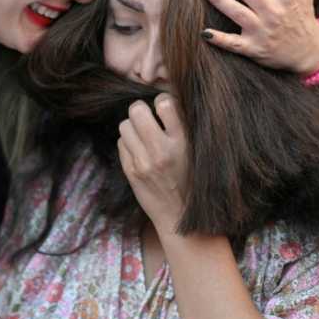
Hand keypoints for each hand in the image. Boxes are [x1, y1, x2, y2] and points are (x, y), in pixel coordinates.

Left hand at [117, 94, 188, 234]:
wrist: (181, 216)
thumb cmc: (193, 180)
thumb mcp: (197, 152)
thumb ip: (183, 128)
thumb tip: (165, 102)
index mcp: (183, 142)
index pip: (165, 103)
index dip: (162, 102)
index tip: (165, 110)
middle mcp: (161, 151)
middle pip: (136, 110)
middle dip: (140, 110)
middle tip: (148, 118)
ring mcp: (143, 162)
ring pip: (124, 125)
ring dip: (132, 127)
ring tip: (143, 135)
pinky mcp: (130, 172)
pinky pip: (121, 143)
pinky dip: (128, 143)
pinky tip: (140, 151)